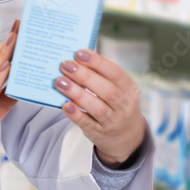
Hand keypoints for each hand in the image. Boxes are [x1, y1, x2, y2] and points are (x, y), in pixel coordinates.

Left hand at [55, 49, 145, 166]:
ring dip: (77, 94)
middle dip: (85, 76)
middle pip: (106, 90)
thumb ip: (100, 75)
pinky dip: (76, 114)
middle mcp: (124, 105)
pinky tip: (65, 105)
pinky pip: (87, 124)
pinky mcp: (99, 133)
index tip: (79, 53)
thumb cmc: (115, 103)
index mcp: (129, 88)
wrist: (126, 136)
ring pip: (97, 107)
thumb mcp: (117, 88)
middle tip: (65, 65)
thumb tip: (75, 59)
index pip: (115, 73)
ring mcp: (113, 121)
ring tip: (60, 81)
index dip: (98, 62)